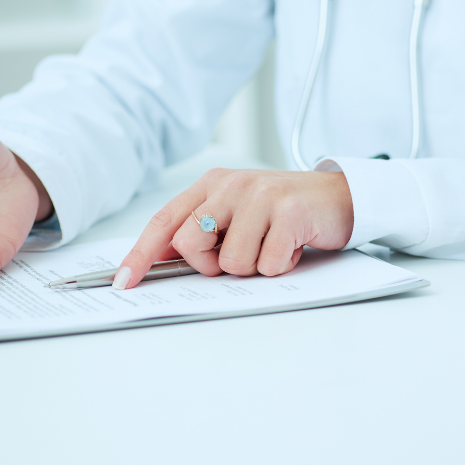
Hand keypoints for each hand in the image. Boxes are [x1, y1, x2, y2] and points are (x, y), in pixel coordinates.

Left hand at [113, 168, 353, 287]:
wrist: (341, 197)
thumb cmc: (286, 212)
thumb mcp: (237, 214)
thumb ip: (202, 231)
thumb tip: (160, 259)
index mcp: (212, 183)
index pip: (164, 221)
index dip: (140, 254)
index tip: (124, 281)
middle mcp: (231, 184)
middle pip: (189, 244)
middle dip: (211, 265)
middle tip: (242, 253)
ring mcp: (260, 195)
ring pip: (230, 263)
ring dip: (254, 266)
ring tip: (273, 247)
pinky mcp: (288, 212)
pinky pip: (267, 264)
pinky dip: (281, 266)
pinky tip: (293, 247)